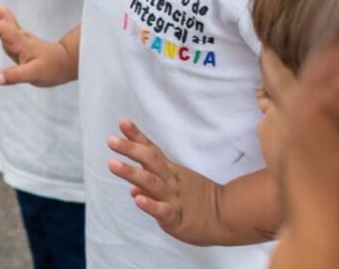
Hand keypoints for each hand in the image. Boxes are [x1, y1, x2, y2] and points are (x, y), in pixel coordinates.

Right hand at [0, 2, 76, 86]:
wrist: (64, 62)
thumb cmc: (51, 68)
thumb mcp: (35, 75)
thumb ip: (15, 76)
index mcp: (21, 42)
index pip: (4, 29)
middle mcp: (18, 34)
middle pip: (2, 14)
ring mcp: (17, 34)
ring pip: (2, 16)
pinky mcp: (15, 38)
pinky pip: (1, 23)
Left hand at [108, 118, 224, 245]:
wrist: (228, 216)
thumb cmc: (199, 201)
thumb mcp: (175, 187)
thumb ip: (153, 185)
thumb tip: (131, 189)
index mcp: (170, 171)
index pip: (151, 149)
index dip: (136, 136)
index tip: (122, 121)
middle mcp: (170, 180)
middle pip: (150, 160)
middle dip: (129, 149)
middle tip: (110, 140)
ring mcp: (173, 197)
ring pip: (151, 182)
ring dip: (131, 173)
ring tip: (112, 164)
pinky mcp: (177, 218)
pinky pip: (162, 210)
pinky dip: (149, 204)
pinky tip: (137, 199)